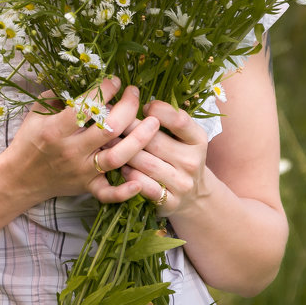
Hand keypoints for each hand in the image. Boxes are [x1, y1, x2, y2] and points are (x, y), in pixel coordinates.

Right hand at [4, 77, 160, 204]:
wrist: (19, 178)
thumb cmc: (29, 140)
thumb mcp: (37, 112)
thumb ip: (59, 95)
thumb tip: (85, 77)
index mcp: (56, 130)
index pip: (86, 107)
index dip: (104, 90)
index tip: (115, 80)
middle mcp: (71, 151)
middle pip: (109, 129)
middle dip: (128, 107)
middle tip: (134, 92)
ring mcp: (81, 171)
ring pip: (117, 157)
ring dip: (139, 139)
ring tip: (153, 122)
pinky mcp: (87, 187)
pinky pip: (108, 193)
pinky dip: (125, 192)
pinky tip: (140, 181)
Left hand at [120, 99, 209, 215]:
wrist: (194, 196)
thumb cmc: (180, 156)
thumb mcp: (184, 136)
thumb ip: (168, 119)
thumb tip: (134, 102)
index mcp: (198, 139)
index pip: (179, 120)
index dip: (159, 110)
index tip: (143, 106)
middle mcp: (192, 161)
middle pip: (155, 141)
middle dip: (129, 130)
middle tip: (109, 121)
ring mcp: (182, 183)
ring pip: (146, 164)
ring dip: (124, 153)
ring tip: (108, 143)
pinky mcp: (170, 202)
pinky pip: (144, 186)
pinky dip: (130, 177)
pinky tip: (121, 168)